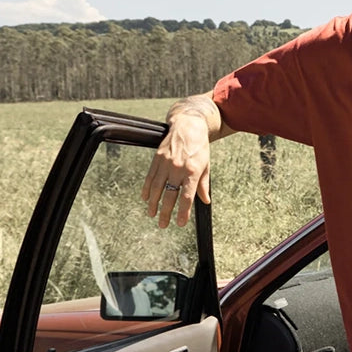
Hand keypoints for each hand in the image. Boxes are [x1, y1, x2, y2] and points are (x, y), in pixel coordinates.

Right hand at [141, 110, 212, 227]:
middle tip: (163, 225)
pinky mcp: (157, 159)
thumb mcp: (206, 165)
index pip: (186, 197)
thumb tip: (205, 201)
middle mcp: (178, 169)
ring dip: (153, 203)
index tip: (180, 223)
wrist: (188, 126)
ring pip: (157, 188)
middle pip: (170, 195)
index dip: (182, 212)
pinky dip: (146, 189)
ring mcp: (166, 163)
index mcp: (192, 172)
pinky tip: (145, 198)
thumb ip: (203, 185)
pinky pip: (150, 177)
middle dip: (166, 212)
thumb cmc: (199, 147)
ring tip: (152, 214)